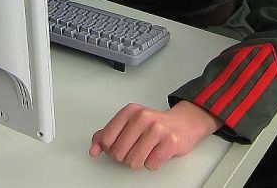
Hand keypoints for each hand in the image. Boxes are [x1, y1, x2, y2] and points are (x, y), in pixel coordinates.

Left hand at [89, 100, 221, 170]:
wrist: (183, 123)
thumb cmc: (153, 125)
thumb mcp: (128, 124)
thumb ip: (107, 135)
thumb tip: (93, 149)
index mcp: (129, 111)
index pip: (106, 140)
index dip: (111, 148)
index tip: (120, 145)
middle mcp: (143, 117)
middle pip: (118, 153)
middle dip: (125, 156)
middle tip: (136, 148)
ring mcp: (157, 128)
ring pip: (133, 162)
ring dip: (139, 161)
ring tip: (146, 150)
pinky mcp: (171, 141)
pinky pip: (151, 165)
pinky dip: (153, 163)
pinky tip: (157, 152)